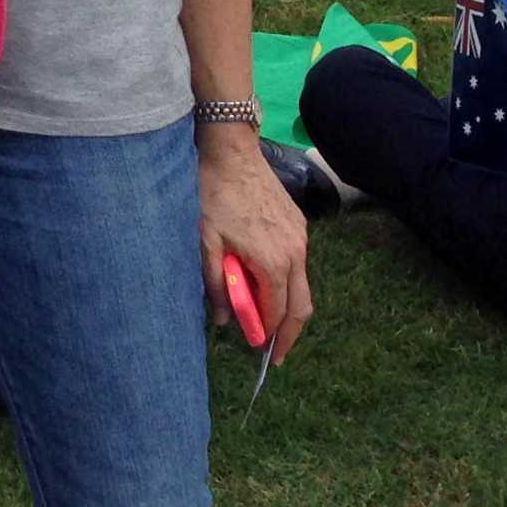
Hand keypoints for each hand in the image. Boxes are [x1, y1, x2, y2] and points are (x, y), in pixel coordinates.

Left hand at [199, 133, 312, 358]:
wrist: (231, 151)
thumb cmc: (212, 196)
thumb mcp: (204, 241)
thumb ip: (216, 283)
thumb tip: (224, 321)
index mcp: (273, 262)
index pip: (278, 312)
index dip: (270, 336)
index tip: (263, 355)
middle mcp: (295, 253)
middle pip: (301, 305)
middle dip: (290, 333)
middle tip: (275, 351)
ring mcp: (300, 238)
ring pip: (302, 284)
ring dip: (288, 307)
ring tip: (269, 321)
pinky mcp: (298, 224)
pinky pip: (299, 263)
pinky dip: (288, 282)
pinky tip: (268, 284)